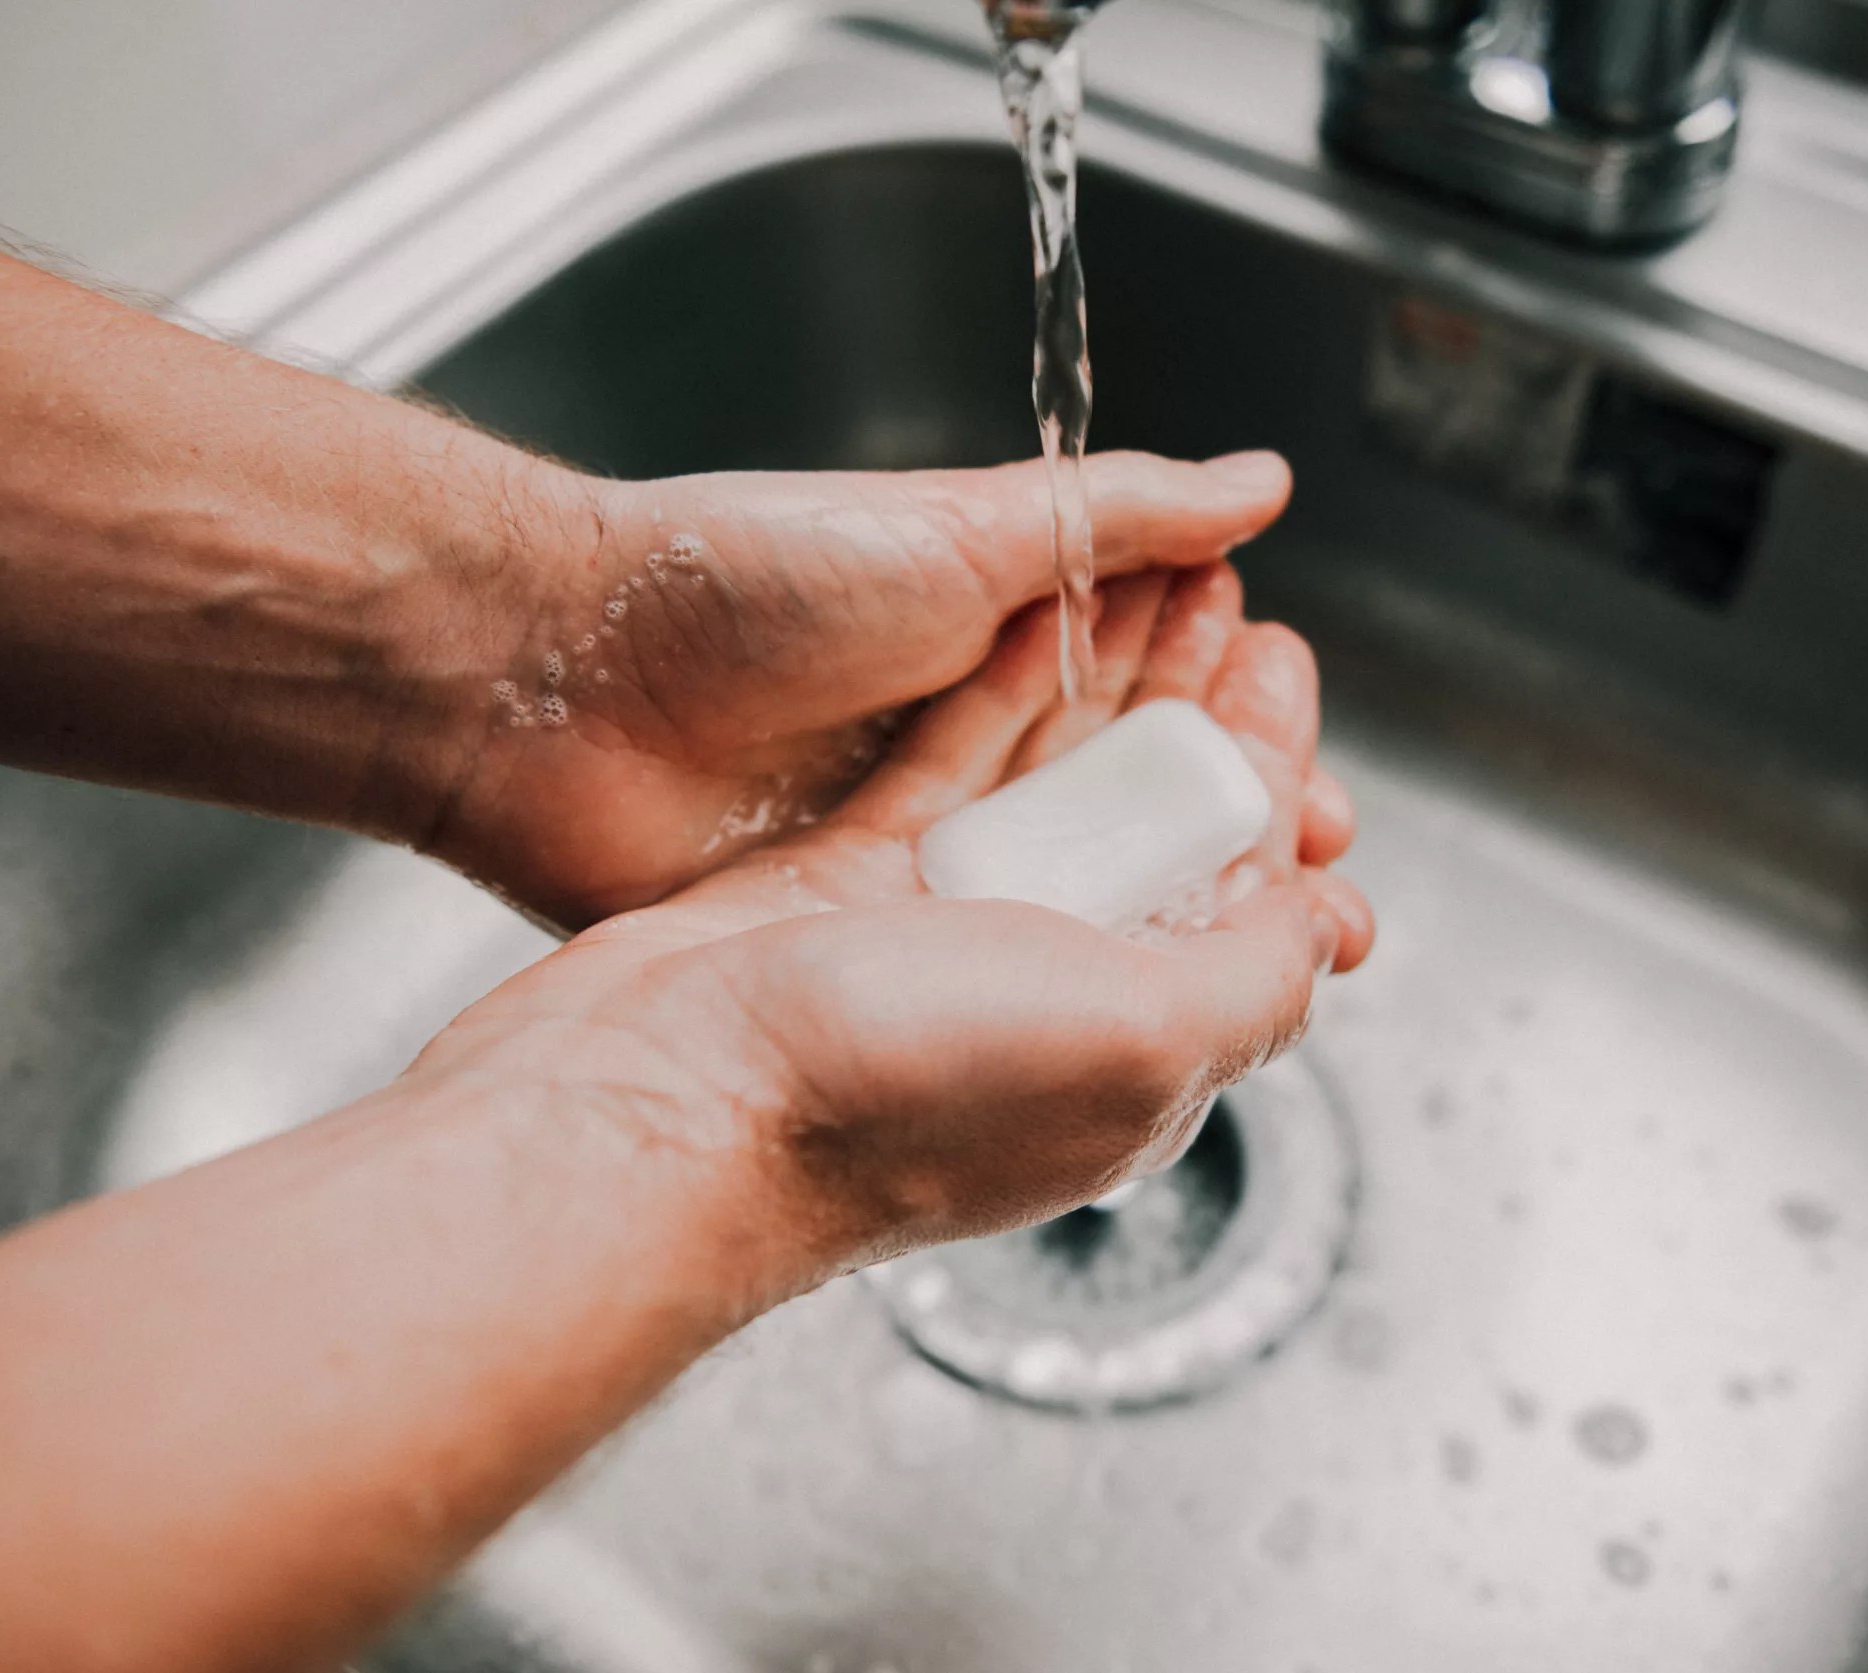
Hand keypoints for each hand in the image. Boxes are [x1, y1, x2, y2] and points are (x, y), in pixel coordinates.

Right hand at [414, 562, 1372, 1272]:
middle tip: (1244, 627)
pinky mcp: (832, 887)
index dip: (1275, 792)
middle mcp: (1035, 998)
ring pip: (1047, 790)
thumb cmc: (889, 1094)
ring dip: (1111, 691)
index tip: (1288, 687)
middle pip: (1149, 836)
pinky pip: (936, 768)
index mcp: (1126, 1051)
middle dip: (1204, 728)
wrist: (659, 1106)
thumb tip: (1319, 929)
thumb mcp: (1138, 1041)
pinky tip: (1033, 624)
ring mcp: (930, 940)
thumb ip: (1250, 979)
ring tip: (1159, 593)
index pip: (1238, 906)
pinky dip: (993, 696)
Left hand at [422, 452, 1298, 925]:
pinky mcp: (845, 929)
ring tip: (1262, 931)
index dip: (1237, 717)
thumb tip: (1261, 481)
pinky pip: (964, 959)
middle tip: (1317, 852)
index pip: (1154, 683)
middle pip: (1125, 799)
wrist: (550, 690)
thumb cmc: (742, 584)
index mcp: (998, 640)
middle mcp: (962, 747)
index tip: (1304, 743)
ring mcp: (906, 849)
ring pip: (1062, 887)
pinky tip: (1125, 996)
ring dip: (1159, 906)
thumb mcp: (958, 528)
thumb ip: (1116, 515)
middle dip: (1227, 826)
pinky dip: (1046, 974)